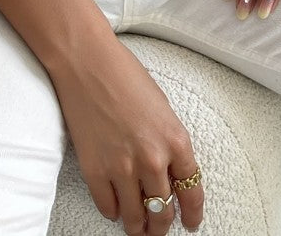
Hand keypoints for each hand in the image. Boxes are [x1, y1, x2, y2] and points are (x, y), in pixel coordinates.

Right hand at [47, 34, 204, 233]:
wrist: (87, 61)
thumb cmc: (125, 75)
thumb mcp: (162, 108)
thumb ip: (169, 142)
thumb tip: (170, 172)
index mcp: (176, 140)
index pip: (192, 192)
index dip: (193, 214)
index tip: (191, 224)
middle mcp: (153, 159)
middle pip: (163, 211)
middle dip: (162, 225)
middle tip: (159, 229)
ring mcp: (122, 167)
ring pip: (135, 217)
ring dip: (137, 227)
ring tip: (137, 228)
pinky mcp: (94, 170)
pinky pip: (107, 207)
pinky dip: (112, 211)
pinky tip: (115, 207)